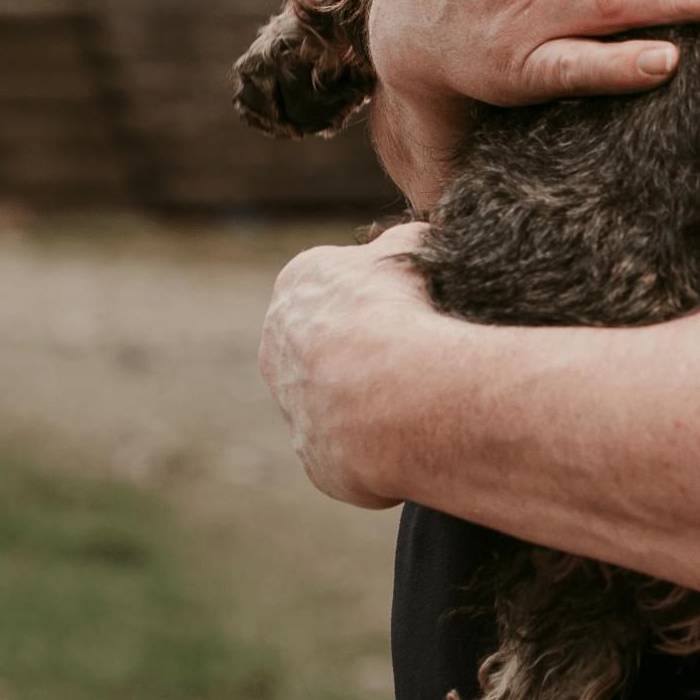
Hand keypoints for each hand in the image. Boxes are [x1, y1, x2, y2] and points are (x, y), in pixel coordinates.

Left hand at [258, 221, 441, 508]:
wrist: (397, 392)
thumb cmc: (406, 309)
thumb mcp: (412, 246)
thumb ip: (402, 242)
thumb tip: (408, 241)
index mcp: (297, 284)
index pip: (330, 281)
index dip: (375, 290)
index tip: (408, 301)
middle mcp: (277, 346)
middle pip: (322, 341)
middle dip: (363, 345)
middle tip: (416, 349)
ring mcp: (292, 406)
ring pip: (332, 397)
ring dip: (370, 397)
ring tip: (422, 392)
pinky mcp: (315, 458)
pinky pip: (351, 446)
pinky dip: (381, 442)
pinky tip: (415, 432)